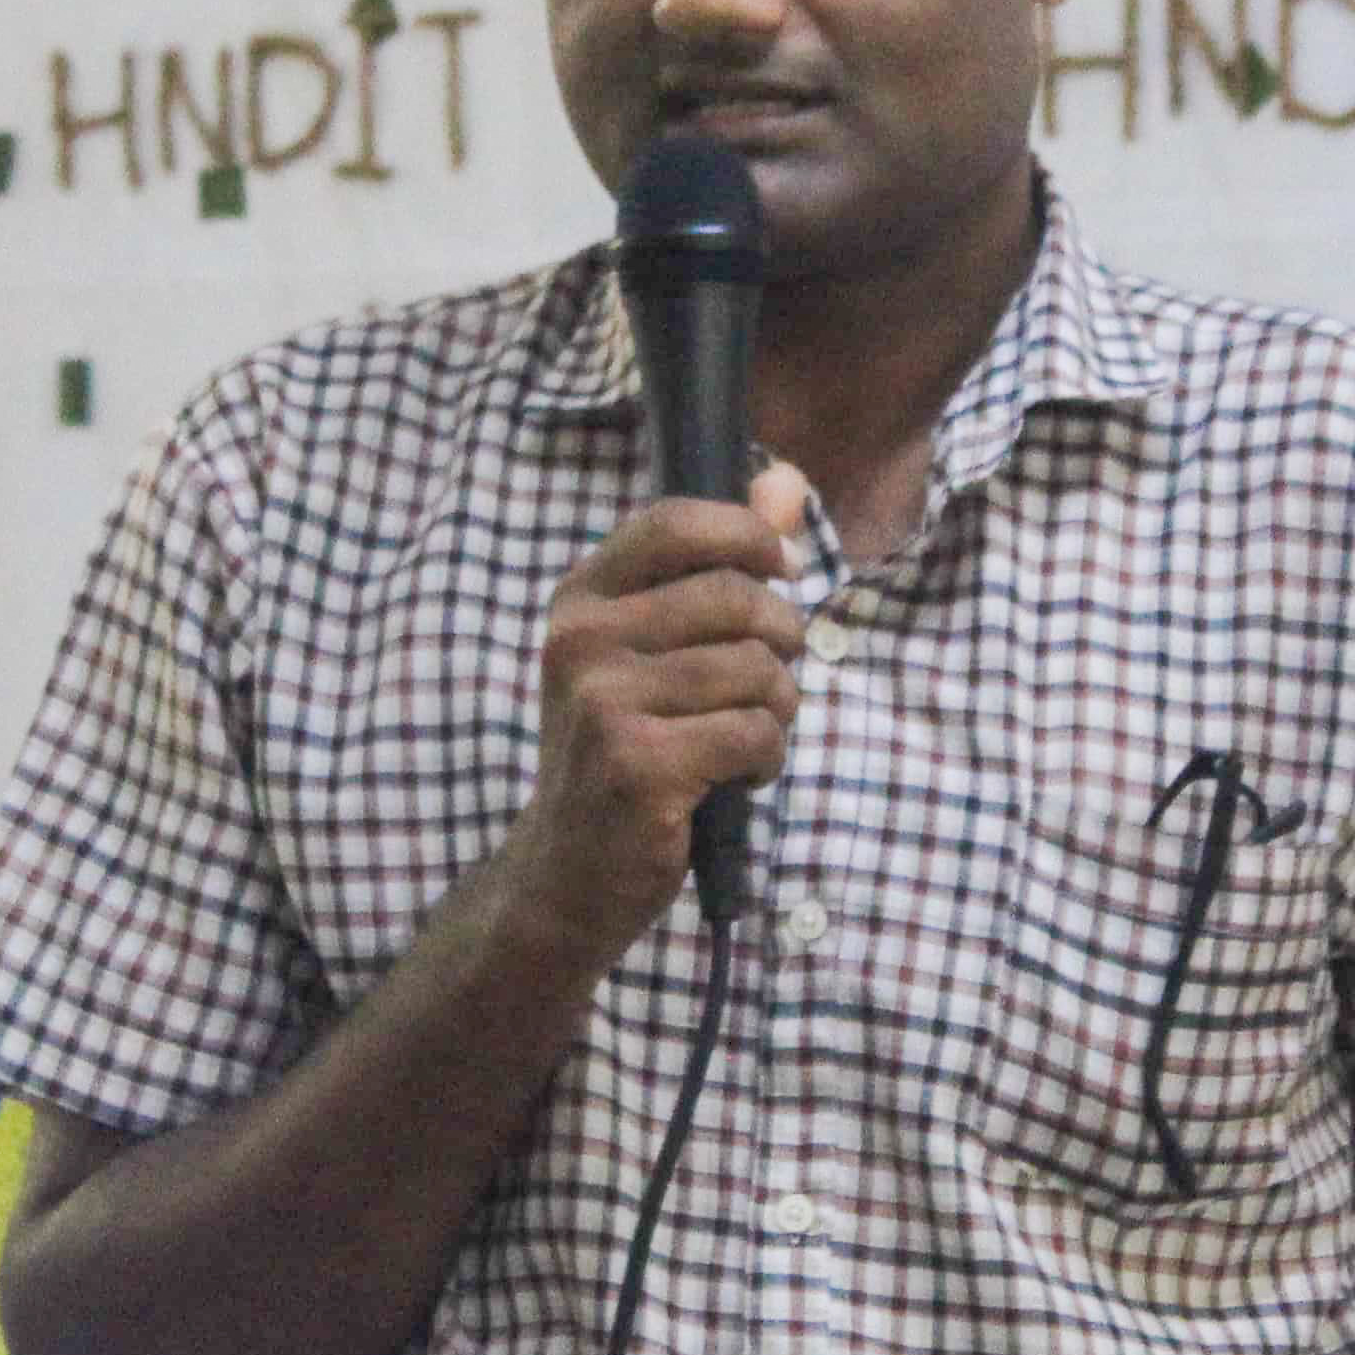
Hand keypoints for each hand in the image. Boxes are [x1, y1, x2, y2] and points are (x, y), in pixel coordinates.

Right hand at [509, 461, 813, 957]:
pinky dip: (768, 758)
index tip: (778, 571)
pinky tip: (739, 777)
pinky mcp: (638, 766)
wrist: (566, 873)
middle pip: (736, 598)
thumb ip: (724, 560)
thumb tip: (788, 480)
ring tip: (747, 735)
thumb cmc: (626, 749)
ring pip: (756, 670)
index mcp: (580, 600)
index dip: (747, 536)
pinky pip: (755, 733)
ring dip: (778, 708)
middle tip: (771, 680)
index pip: (676, 522)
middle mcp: (580, 642)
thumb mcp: (655, 649)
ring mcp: (603, 705)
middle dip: (781, 640)